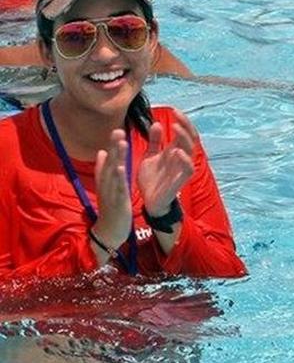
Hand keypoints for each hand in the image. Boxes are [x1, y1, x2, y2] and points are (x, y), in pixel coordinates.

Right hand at [92, 129, 132, 247]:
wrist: (109, 233)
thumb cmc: (111, 209)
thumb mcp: (108, 188)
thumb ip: (105, 171)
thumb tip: (102, 152)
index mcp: (105, 181)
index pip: (107, 160)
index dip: (111, 146)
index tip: (116, 129)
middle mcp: (106, 185)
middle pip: (109, 162)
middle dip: (113, 146)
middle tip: (117, 129)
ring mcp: (110, 193)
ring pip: (113, 172)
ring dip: (117, 156)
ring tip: (121, 142)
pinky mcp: (117, 203)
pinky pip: (118, 188)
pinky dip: (118, 177)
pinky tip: (121, 167)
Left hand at [137, 109, 196, 216]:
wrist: (149, 201)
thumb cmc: (151, 179)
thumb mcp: (150, 156)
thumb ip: (154, 141)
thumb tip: (157, 124)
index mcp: (174, 152)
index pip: (184, 133)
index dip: (183, 122)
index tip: (175, 110)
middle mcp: (180, 159)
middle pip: (191, 139)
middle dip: (186, 126)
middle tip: (177, 115)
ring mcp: (181, 170)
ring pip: (191, 151)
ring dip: (184, 139)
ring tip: (175, 127)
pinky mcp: (179, 181)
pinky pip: (188, 170)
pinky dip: (184, 160)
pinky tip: (177, 150)